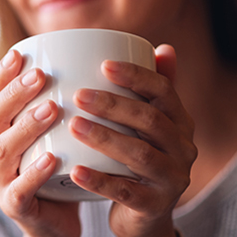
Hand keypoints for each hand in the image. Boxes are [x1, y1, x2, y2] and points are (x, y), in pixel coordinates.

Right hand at [0, 50, 80, 236]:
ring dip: (26, 127)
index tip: (19, 53)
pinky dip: (34, 173)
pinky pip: (19, 190)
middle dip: (14, 94)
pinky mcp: (14, 206)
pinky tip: (52, 158)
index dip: (2, 76)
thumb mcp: (52, 134)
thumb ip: (60, 106)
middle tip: (40, 75)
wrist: (55, 217)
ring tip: (51, 109)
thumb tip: (88, 65)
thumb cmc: (57, 168)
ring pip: (4, 150)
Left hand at [68, 45, 196, 236]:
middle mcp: (182, 147)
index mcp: (179, 121)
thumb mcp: (149, 125)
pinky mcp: (154, 205)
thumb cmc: (140, 156)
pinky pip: (125, 191)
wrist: (145, 210)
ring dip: (105, 138)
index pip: (163, 91)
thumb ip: (152, 91)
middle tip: (78, 95)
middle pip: (149, 119)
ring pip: (140, 154)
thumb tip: (161, 47)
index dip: (136, 75)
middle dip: (113, 104)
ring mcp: (171, 178)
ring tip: (74, 125)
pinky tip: (75, 170)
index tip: (104, 65)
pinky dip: (99, 180)